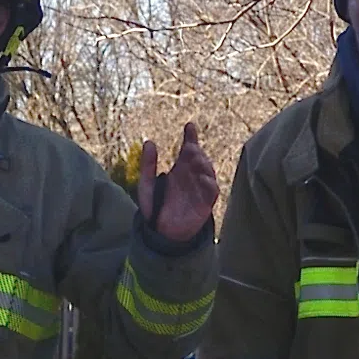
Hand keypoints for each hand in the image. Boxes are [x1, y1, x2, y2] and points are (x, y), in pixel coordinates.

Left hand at [139, 123, 218, 245]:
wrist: (162, 232)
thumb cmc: (156, 207)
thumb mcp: (147, 184)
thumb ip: (147, 165)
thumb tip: (149, 142)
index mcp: (180, 170)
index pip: (188, 150)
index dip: (190, 137)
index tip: (189, 126)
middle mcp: (192, 177)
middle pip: (199, 158)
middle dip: (196, 151)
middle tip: (189, 148)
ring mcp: (200, 189)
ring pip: (208, 171)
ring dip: (203, 163)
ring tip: (194, 159)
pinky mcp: (205, 203)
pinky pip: (212, 190)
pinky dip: (209, 183)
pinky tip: (203, 178)